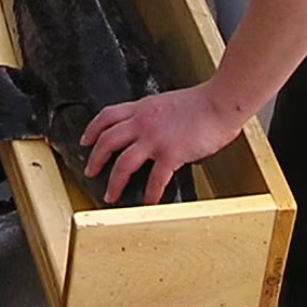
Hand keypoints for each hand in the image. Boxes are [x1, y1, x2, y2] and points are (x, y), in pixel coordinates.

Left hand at [81, 83, 245, 205]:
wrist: (220, 102)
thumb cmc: (203, 102)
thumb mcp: (170, 104)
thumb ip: (160, 121)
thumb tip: (163, 142)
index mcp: (143, 108)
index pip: (107, 116)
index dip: (92, 129)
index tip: (85, 140)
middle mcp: (144, 122)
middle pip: (107, 140)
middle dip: (95, 158)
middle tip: (90, 171)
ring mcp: (155, 138)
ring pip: (122, 162)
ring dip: (113, 181)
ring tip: (110, 194)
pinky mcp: (171, 153)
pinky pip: (155, 179)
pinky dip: (150, 194)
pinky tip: (148, 203)